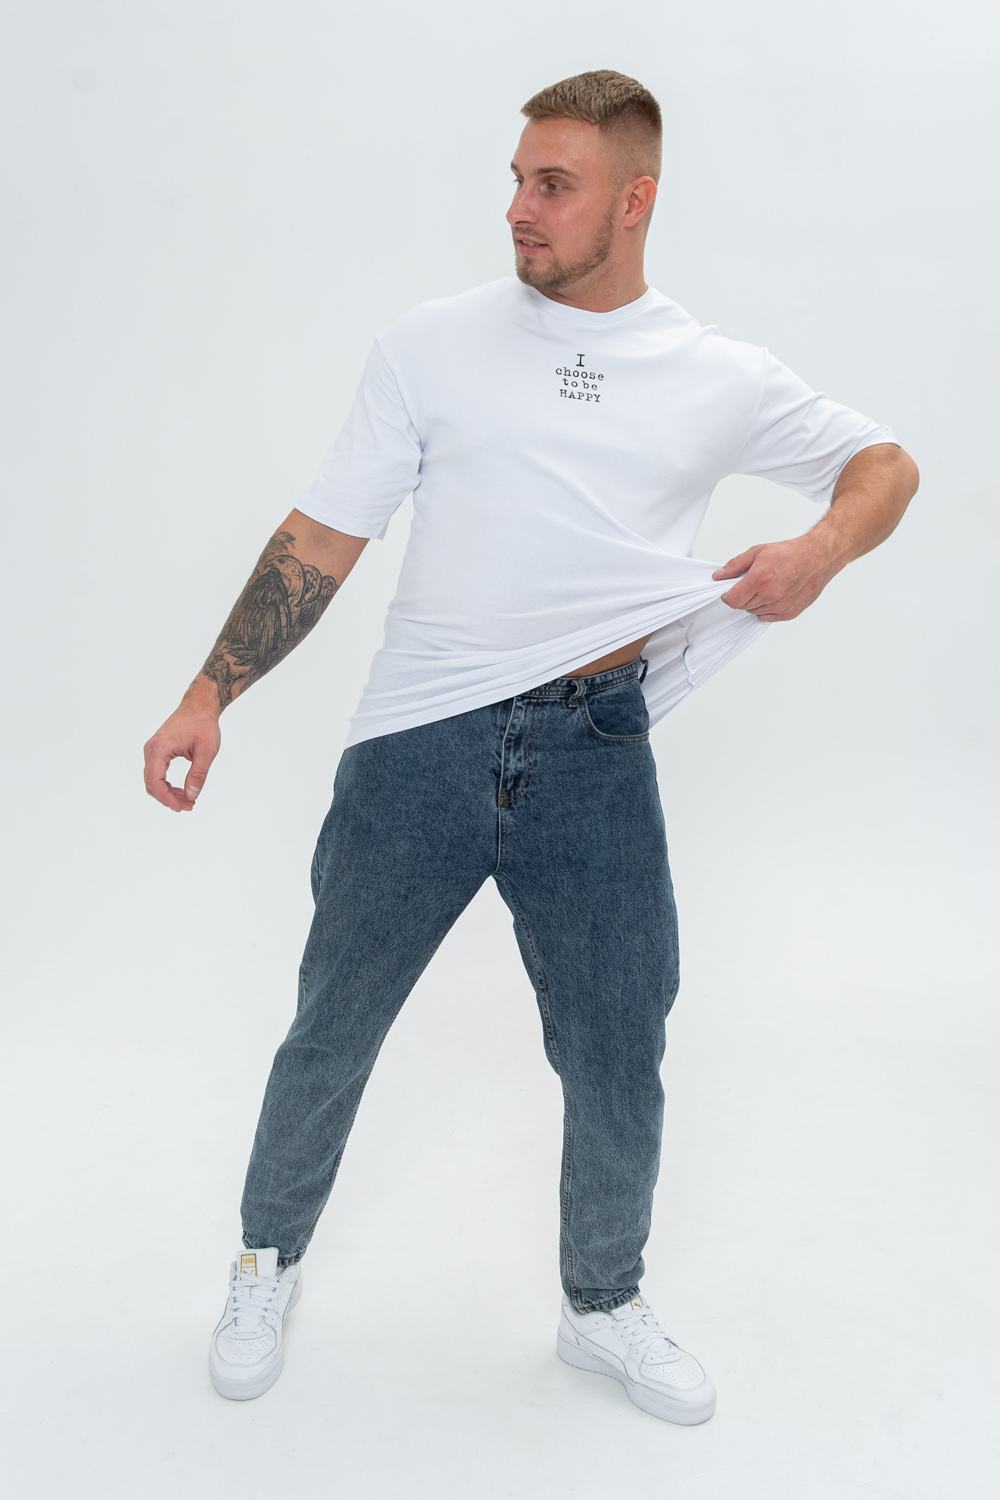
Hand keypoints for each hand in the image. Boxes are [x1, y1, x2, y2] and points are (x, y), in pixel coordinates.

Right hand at [143, 696, 221, 811]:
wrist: (199, 707)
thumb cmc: (203, 725)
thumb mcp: (206, 751)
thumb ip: (198, 774)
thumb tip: (192, 796)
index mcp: (160, 748)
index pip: (155, 780)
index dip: (166, 798)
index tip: (181, 807)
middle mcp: (151, 749)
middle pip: (151, 783)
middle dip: (168, 798)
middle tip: (189, 806)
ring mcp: (153, 750)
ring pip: (153, 780)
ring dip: (168, 793)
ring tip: (188, 800)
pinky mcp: (157, 751)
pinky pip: (157, 773)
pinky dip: (167, 785)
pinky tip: (183, 791)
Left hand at [711, 534, 841, 620]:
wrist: (817, 557)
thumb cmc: (791, 553)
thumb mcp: (758, 552)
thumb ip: (735, 566)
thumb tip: (720, 575)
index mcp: (760, 579)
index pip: (732, 600)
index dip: (728, 596)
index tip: (730, 591)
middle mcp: (770, 595)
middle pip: (743, 606)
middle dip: (743, 596)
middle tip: (752, 583)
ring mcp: (780, 606)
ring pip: (755, 612)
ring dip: (755, 602)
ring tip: (767, 586)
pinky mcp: (789, 613)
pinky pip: (767, 617)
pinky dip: (767, 609)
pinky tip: (774, 595)